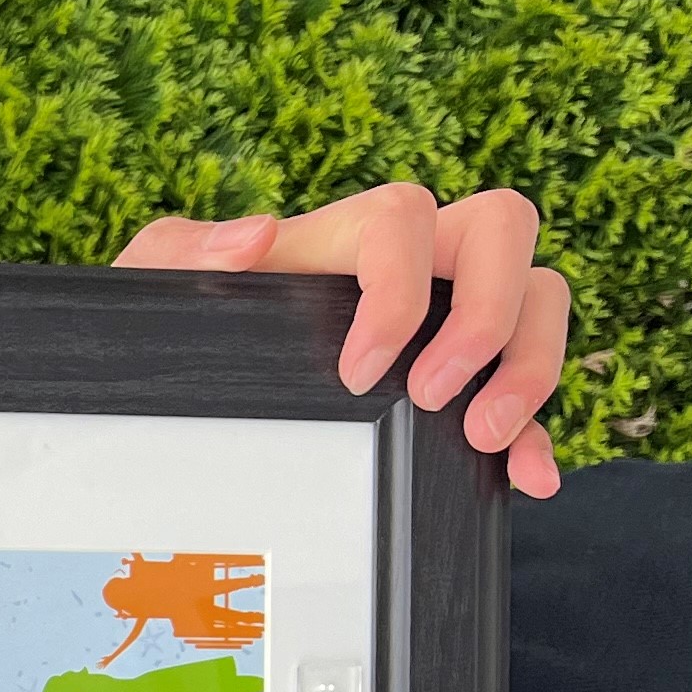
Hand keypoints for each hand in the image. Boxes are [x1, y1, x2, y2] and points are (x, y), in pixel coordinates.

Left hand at [115, 181, 572, 496]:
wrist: (167, 395)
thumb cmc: (172, 330)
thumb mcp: (151, 288)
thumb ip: (182, 251)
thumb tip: (254, 237)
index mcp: (338, 240)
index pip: (405, 216)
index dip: (399, 287)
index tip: (356, 372)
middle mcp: (410, 267)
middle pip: (503, 230)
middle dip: (486, 314)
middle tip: (428, 394)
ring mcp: (445, 323)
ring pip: (538, 298)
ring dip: (530, 365)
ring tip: (480, 436)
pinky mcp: (460, 389)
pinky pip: (525, 392)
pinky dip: (539, 431)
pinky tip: (529, 475)